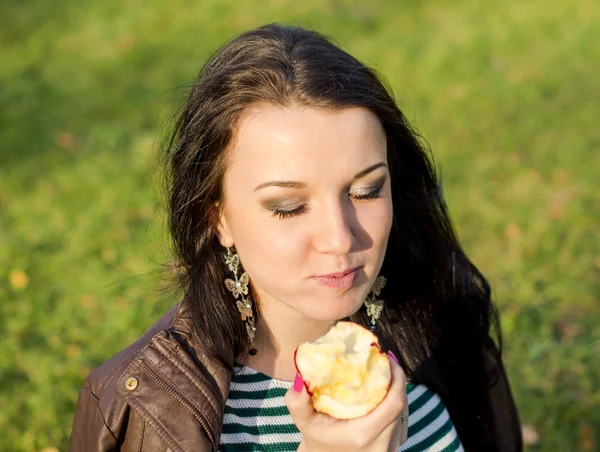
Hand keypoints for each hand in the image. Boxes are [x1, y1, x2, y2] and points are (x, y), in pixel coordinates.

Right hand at [285, 352, 407, 451]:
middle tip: (384, 359)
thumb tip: (300, 378)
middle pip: (401, 404)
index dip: (397, 378)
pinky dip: (394, 403)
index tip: (387, 357)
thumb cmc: (316, 439)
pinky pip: (401, 420)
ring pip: (403, 412)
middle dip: (395, 379)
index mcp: (365, 434)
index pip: (394, 403)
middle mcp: (383, 444)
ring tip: (385, 370)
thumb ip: (297, 403)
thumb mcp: (304, 422)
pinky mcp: (393, 447)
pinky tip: (385, 390)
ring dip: (396, 390)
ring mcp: (390, 447)